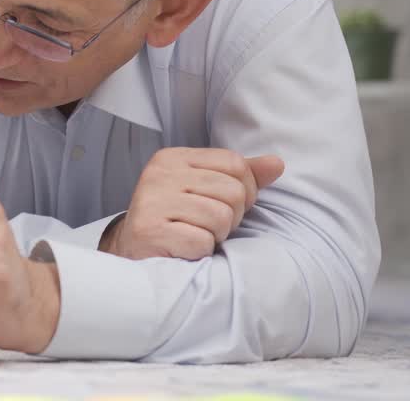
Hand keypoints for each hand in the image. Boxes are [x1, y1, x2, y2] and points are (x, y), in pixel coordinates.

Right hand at [101, 148, 284, 259]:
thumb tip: (276, 164)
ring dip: (216, 235)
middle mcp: (159, 174)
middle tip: (207, 225)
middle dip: (230, 215)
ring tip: (195, 235)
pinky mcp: (150, 230)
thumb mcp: (206, 189)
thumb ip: (241, 175)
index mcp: (173, 158)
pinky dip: (200, 251)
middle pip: (232, 191)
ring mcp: (152, 201)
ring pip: (220, 217)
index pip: (234, 162)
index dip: (244, 189)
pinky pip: (202, 241)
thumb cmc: (176, 218)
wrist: (133, 251)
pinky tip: (184, 248)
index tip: (225, 204)